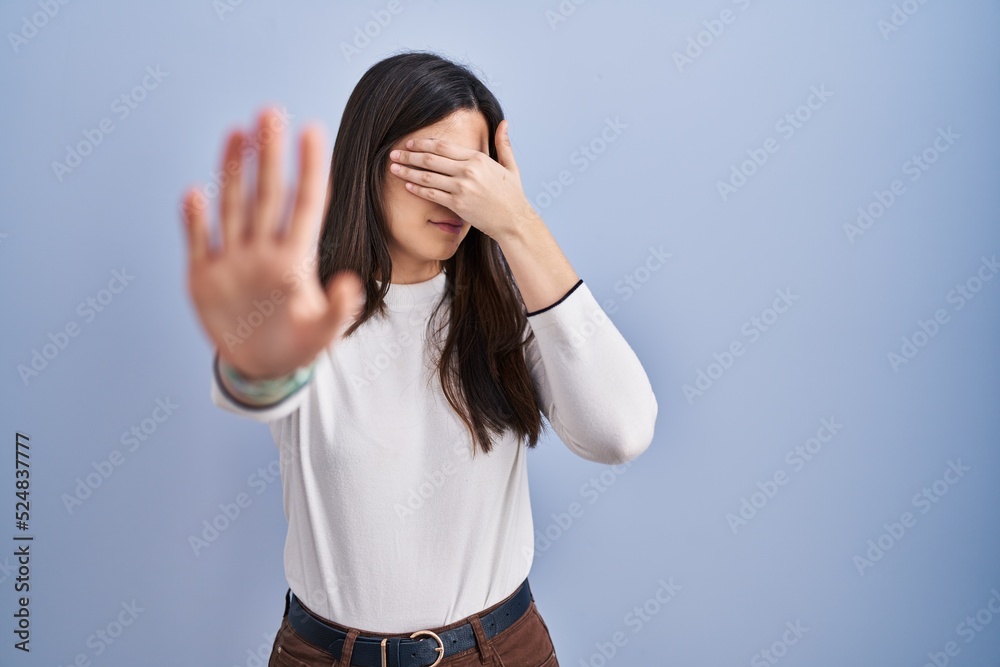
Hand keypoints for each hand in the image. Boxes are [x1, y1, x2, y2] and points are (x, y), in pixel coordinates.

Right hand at [180, 108, 363, 379]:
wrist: (260, 367)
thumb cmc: (298, 346)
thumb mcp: (322, 333)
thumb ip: (337, 310)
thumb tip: (351, 284)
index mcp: (295, 260)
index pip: (305, 205)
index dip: (308, 169)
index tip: (311, 131)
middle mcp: (264, 251)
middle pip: (267, 195)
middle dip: (269, 155)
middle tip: (270, 112)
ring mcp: (233, 260)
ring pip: (233, 206)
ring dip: (233, 170)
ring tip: (237, 132)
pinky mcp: (204, 276)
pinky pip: (199, 241)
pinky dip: (195, 219)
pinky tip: (196, 192)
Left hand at [387, 120, 537, 240]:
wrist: (514, 221)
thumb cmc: (512, 195)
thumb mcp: (510, 166)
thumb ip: (503, 144)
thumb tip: (504, 123)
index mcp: (478, 158)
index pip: (443, 146)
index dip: (423, 144)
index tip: (409, 144)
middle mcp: (468, 170)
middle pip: (431, 159)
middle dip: (409, 156)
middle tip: (393, 154)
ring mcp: (462, 188)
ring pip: (427, 176)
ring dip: (407, 172)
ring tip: (393, 169)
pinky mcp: (458, 205)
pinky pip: (432, 195)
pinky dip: (417, 190)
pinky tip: (407, 186)